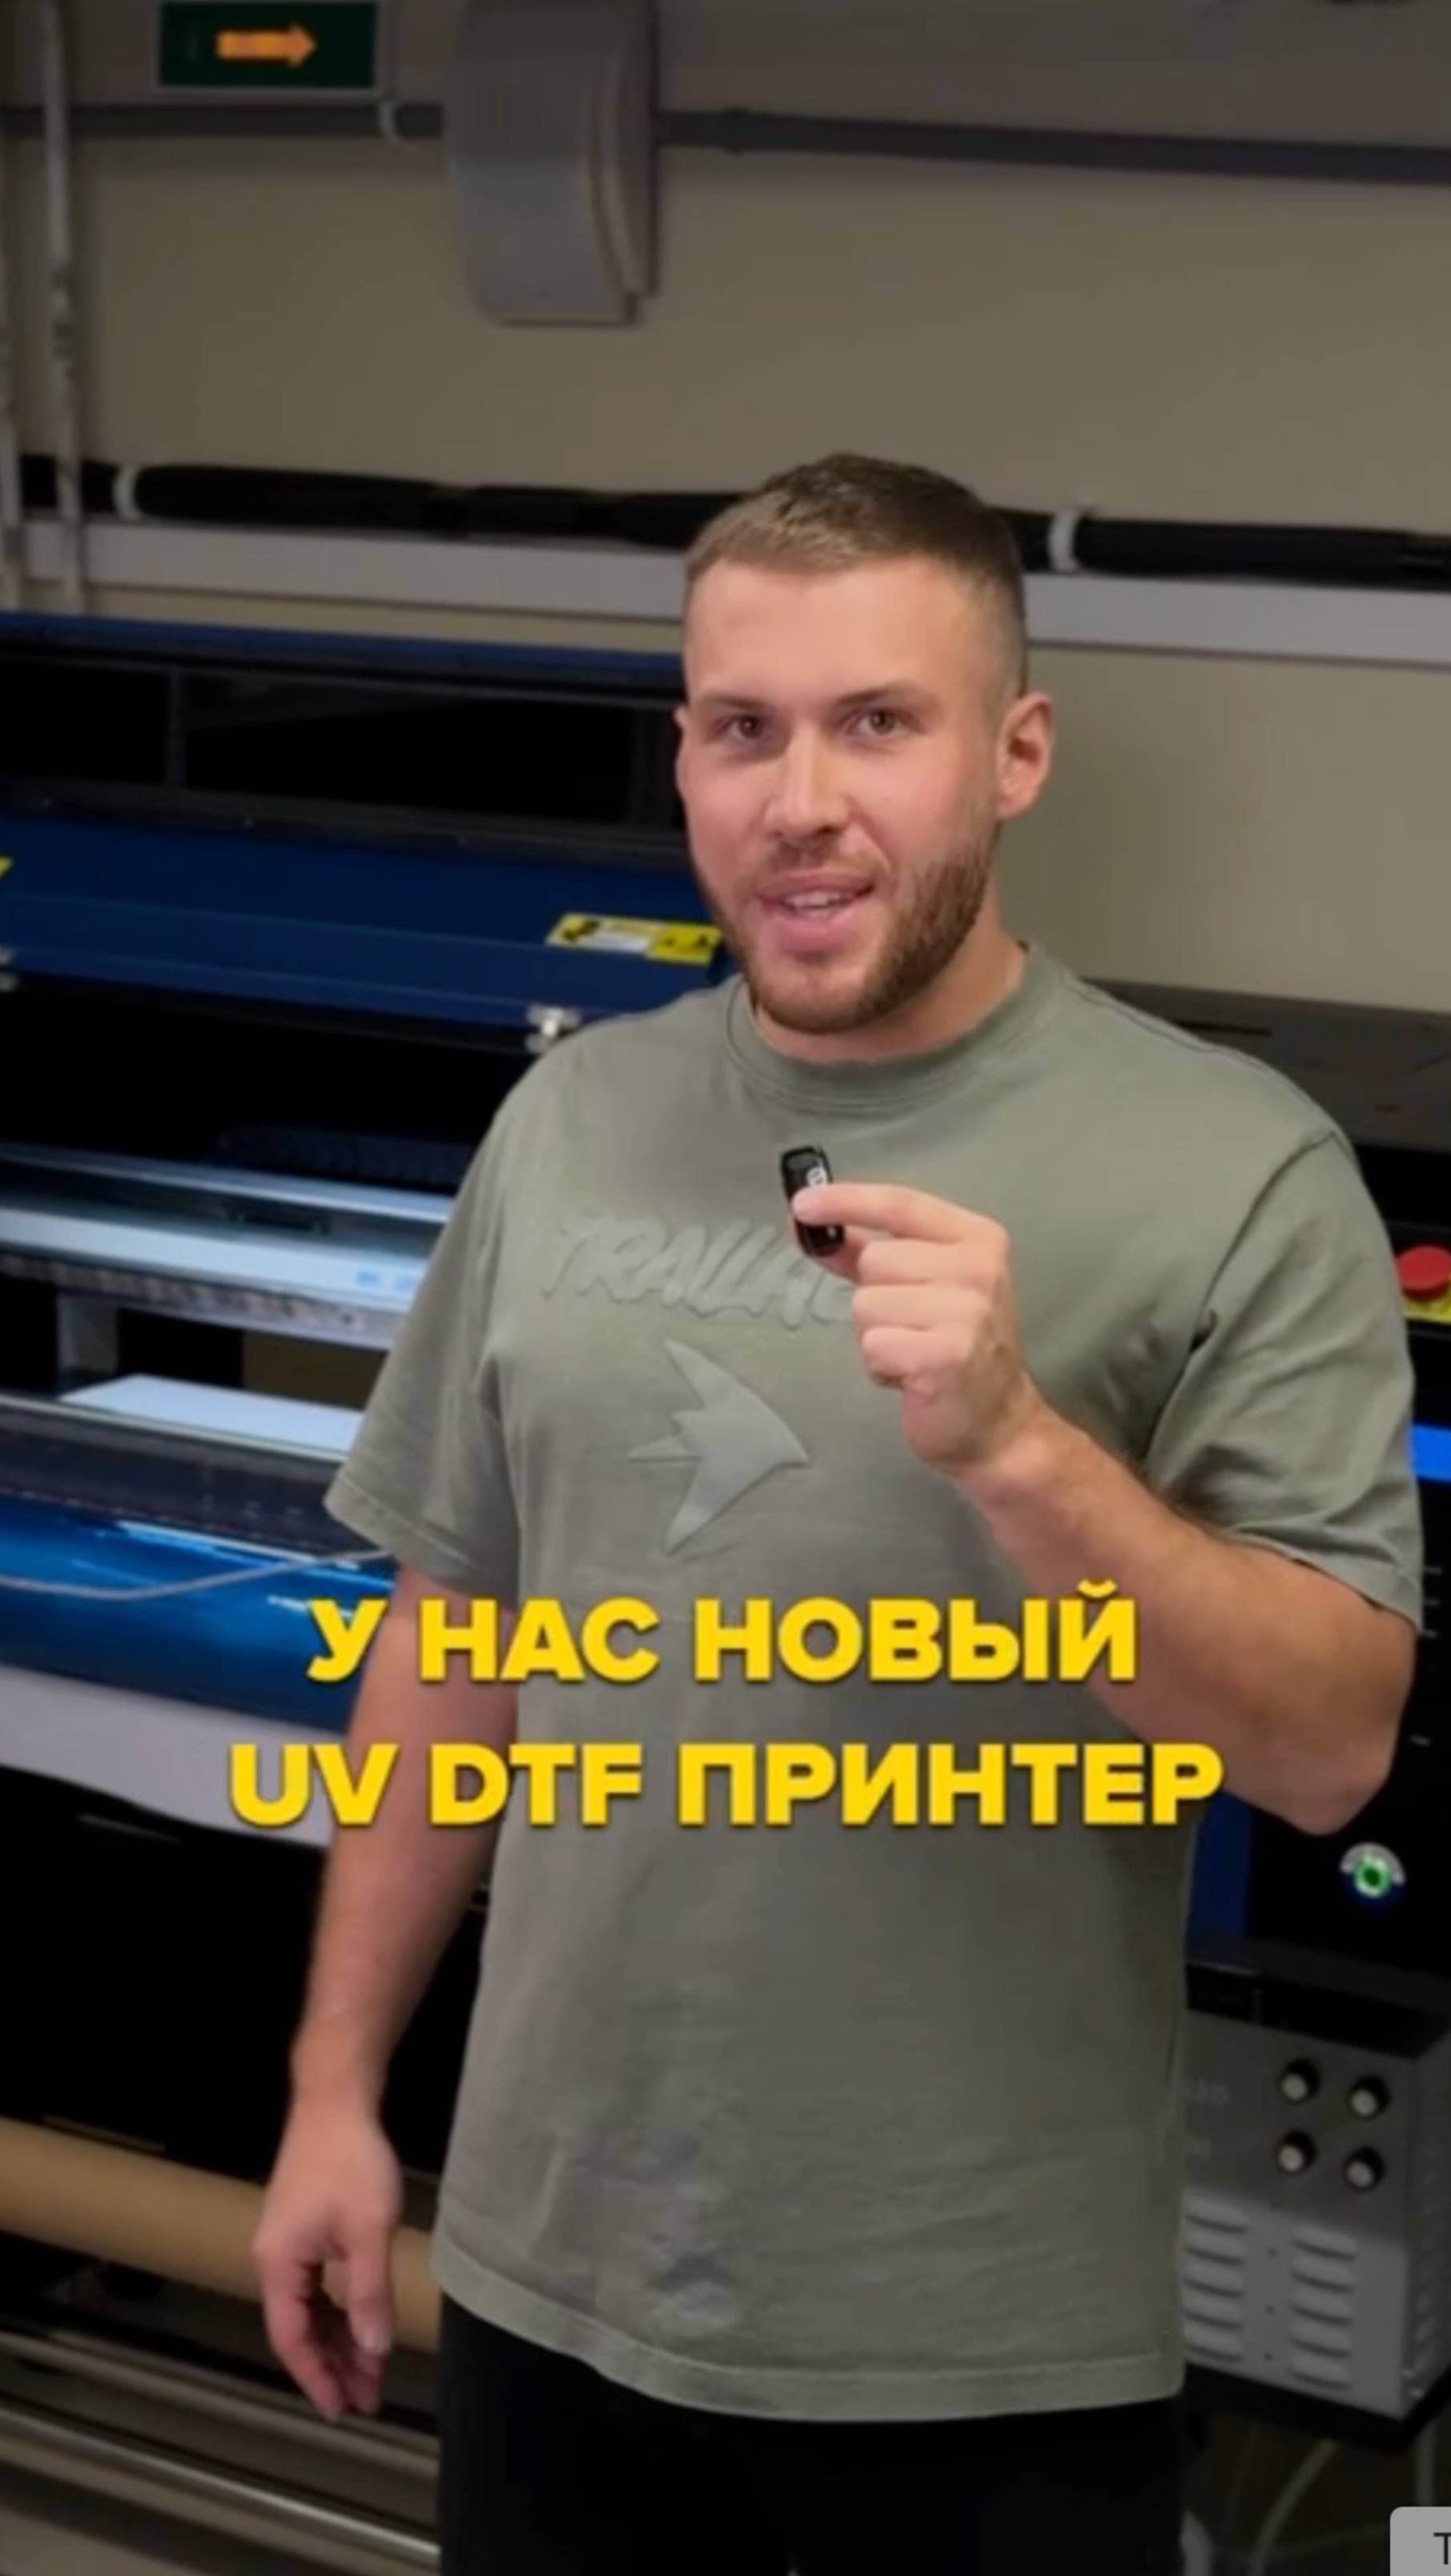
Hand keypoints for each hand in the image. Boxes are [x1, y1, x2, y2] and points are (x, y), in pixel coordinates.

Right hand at [252, 2096, 402, 2419]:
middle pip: (300, 2329)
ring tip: (371, 2373)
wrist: (336, 2099)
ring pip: (310, 2309)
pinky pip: (316, 2287)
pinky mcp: (303, 2230)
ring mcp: (287, 2244)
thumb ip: (369, 2292)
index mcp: (278, 2263)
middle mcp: (274, 2259)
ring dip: (339, 2340)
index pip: (292, 2339)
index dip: (317, 2378)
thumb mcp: (368, 2229)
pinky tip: (361, 2326)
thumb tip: (373, 2350)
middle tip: (368, 2398)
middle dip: (334, 2366)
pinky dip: (339, 2311)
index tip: (343, 2408)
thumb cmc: (351, 2159)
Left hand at [789, 1180, 1051, 1479]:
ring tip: (913, 1352)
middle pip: (875, 1260)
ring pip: (867, 1305)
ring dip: (876, 1336)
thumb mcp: (918, 1284)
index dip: (846, 1200)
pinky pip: (873, 1345)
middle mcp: (978, 1268)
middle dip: (875, 1297)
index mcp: (975, 1239)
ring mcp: (967, 1311)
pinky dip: (881, 1367)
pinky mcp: (948, 1354)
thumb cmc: (953, 1347)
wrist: (997, 1421)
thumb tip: (806, 1220)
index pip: (899, 1204)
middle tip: (912, 1326)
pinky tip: (913, 1377)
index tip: (801, 1204)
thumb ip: (863, 1249)